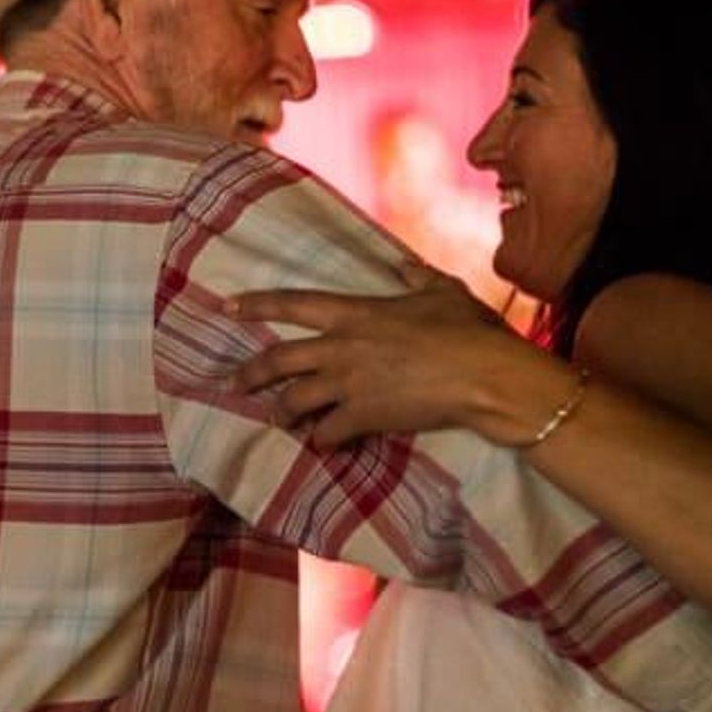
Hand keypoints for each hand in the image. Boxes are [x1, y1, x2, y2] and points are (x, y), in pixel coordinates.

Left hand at [229, 264, 535, 448]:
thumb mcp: (444, 291)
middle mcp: (341, 347)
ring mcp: (348, 384)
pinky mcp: (362, 417)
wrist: (482, 375)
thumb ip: (419, 278)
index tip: (229, 307)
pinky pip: (326, 433)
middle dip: (251, 373)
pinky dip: (321, 440)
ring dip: (281, 412)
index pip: (294, 304)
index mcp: (355, 312)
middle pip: (279, 359)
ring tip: (276, 420)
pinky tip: (321, 445)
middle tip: (234, 383)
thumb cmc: (467, 329)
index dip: (257, 305)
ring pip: (293, 400)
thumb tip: (405, 266)